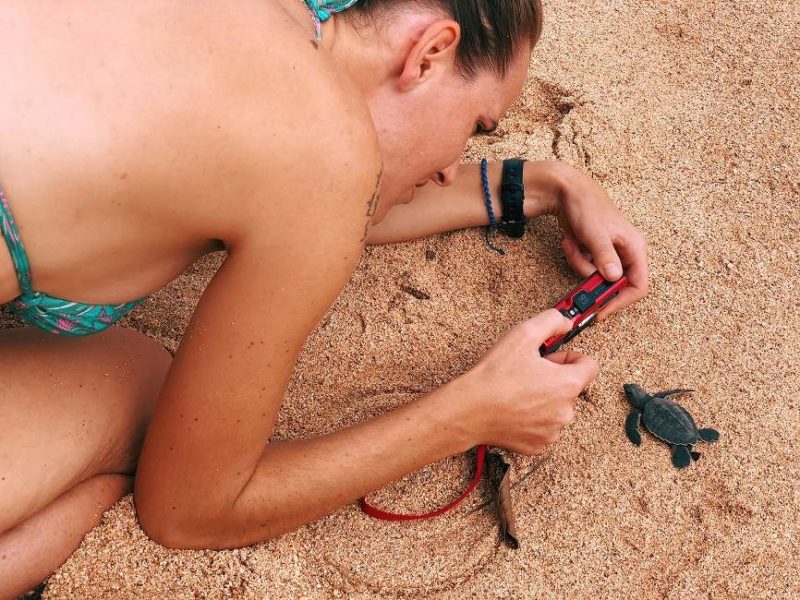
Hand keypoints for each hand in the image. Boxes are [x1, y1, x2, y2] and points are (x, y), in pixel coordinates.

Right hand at [460, 310, 599, 455]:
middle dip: (554, 379)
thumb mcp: (523, 334)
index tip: (552, 359)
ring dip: (544, 400)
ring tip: (517, 393)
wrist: (469, 410)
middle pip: (571, 388)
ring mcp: (552, 431)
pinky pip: (544, 428)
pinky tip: (514, 411)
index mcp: (568, 384)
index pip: (590, 366)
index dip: (570, 357)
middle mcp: (566, 411)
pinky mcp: (538, 445)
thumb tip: (566, 323)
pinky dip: (533, 420)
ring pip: (557, 409)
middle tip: (526, 374)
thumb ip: (551, 321)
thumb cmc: (494, 375)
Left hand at [546, 162, 648, 318]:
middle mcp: (625, 252)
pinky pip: (585, 267)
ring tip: (571, 245)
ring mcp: (608, 253)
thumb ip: (605, 257)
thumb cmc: (586, 207)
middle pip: (614, 283)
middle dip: (593, 281)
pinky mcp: (594, 252)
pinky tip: (570, 241)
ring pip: (596, 276)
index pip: (638, 284)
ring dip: (579, 265)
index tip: (603, 310)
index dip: (622, 301)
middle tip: (577, 281)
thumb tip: (615, 277)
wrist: (566, 192)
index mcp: (634, 247)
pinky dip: (575, 258)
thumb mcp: (596, 233)